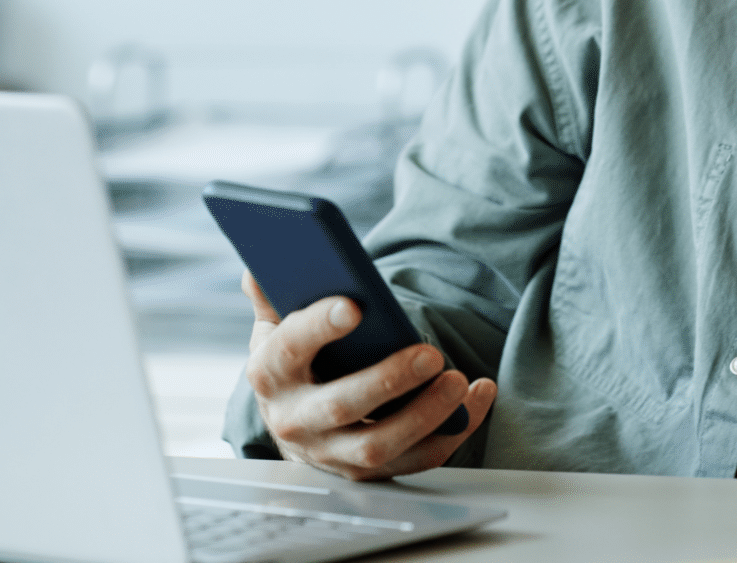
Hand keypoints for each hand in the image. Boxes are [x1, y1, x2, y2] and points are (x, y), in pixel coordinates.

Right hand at [240, 269, 496, 480]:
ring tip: (458, 381)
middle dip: (388, 380)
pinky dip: (452, 431)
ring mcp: (332, 452)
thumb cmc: (293, 362)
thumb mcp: (274, 326)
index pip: (291, 348)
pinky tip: (477, 397)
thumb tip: (259, 264)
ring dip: (424, 415)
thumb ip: (272, 295)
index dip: (319, 326)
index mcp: (271, 373)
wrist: (293, 422)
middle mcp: (296, 420)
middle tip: (430, 353)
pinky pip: (416, 458)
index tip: (354, 304)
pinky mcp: (368, 471)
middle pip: (341, 405)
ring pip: (379, 446)